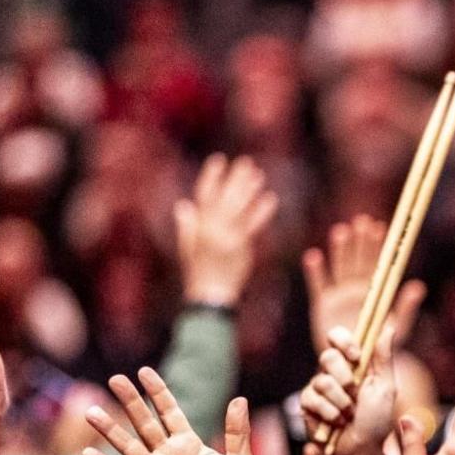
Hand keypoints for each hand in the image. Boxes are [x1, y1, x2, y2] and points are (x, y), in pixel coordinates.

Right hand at [174, 155, 278, 306]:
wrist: (209, 294)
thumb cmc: (199, 271)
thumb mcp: (188, 246)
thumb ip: (187, 224)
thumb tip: (182, 204)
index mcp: (197, 225)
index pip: (204, 193)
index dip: (212, 175)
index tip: (220, 160)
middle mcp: (211, 227)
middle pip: (224, 196)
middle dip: (235, 178)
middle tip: (246, 162)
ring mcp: (226, 236)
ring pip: (239, 208)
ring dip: (249, 190)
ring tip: (259, 175)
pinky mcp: (240, 246)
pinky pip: (253, 225)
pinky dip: (262, 211)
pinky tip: (271, 199)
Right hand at [300, 326, 397, 454]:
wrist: (360, 450)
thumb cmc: (376, 420)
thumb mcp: (386, 388)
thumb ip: (384, 359)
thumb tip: (389, 328)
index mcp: (353, 364)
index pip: (337, 337)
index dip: (343, 341)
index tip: (356, 357)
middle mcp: (333, 372)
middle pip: (327, 357)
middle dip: (344, 378)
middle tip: (355, 395)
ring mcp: (318, 387)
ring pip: (321, 381)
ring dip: (341, 402)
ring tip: (349, 415)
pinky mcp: (307, 404)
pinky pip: (312, 399)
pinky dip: (329, 414)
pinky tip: (336, 423)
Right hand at [303, 215, 425, 354]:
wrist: (357, 367)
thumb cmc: (380, 347)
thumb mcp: (398, 328)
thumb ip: (406, 307)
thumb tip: (419, 285)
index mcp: (375, 291)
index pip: (377, 263)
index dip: (378, 245)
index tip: (380, 227)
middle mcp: (356, 289)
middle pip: (358, 260)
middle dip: (360, 241)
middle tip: (362, 221)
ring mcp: (339, 295)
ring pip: (340, 267)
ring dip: (340, 250)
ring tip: (342, 232)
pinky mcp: (323, 306)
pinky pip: (318, 286)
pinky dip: (316, 272)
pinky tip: (314, 257)